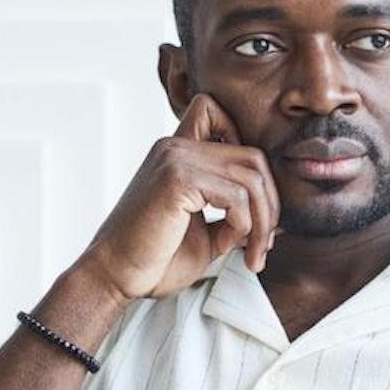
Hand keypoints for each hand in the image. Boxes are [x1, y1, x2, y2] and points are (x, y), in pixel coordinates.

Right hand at [83, 93, 280, 300]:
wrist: (114, 277)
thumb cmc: (154, 260)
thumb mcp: (205, 234)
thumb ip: (233, 217)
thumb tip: (274, 220)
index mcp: (176, 153)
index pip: (214, 112)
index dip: (245, 145)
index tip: (249, 200)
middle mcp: (175, 147)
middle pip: (254, 156)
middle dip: (270, 204)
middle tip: (264, 244)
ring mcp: (176, 158)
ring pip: (252, 177)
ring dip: (263, 222)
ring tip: (254, 255)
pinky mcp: (178, 179)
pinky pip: (236, 196)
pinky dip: (245, 226)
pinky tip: (232, 247)